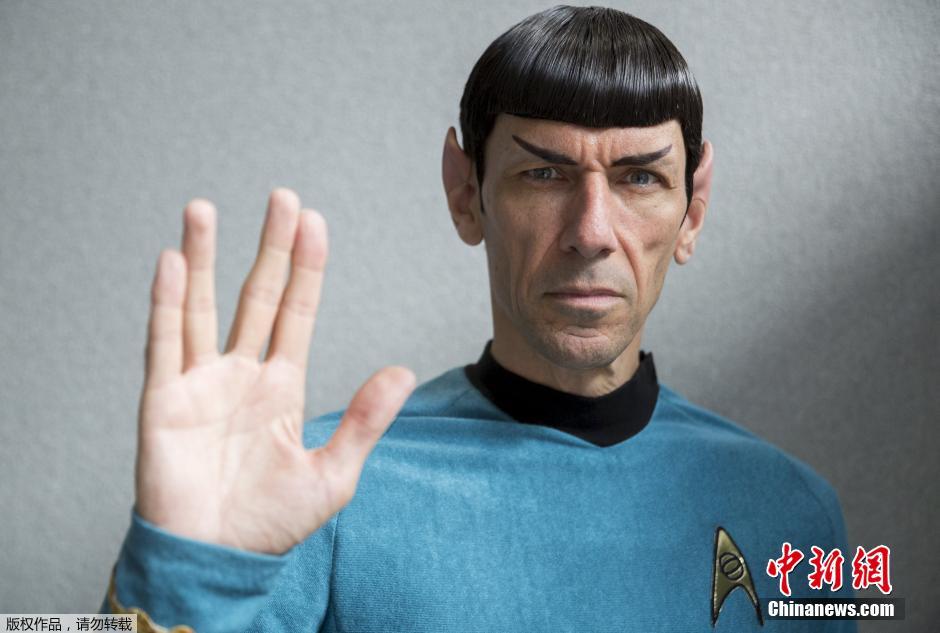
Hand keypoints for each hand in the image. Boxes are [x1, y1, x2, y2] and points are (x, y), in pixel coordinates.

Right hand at [134, 188, 414, 554]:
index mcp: (282, 386)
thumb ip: (364, 421)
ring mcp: (199, 383)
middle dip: (270, 247)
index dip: (306, 267)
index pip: (297, 312)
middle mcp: (240, 374)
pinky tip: (170, 261)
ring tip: (204, 208)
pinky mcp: (162, 401)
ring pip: (199, 306)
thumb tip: (402, 372)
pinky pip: (162, 343)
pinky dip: (164, 301)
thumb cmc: (271, 524)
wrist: (216, 560)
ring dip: (201, 258)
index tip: (313, 221)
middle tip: (281, 197)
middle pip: (256, 296)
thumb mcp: (332, 473)